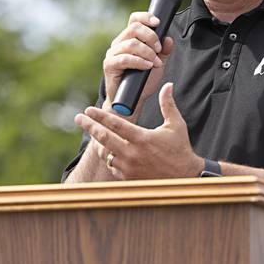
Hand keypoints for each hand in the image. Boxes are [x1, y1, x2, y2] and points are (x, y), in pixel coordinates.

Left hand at [74, 83, 202, 179]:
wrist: (184, 177)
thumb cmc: (180, 149)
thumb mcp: (176, 125)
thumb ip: (168, 104)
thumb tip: (168, 85)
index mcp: (142, 138)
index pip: (115, 124)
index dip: (100, 115)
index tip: (88, 109)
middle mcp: (132, 154)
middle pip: (104, 138)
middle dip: (89, 126)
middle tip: (78, 118)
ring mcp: (129, 168)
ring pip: (105, 153)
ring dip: (98, 143)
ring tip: (93, 134)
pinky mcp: (128, 178)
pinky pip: (112, 166)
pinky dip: (109, 158)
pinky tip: (109, 151)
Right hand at [103, 11, 174, 112]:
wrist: (132, 101)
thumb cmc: (143, 81)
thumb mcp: (158, 64)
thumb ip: (164, 51)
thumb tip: (168, 38)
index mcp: (129, 39)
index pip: (134, 20)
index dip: (145, 17)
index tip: (158, 22)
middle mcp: (119, 43)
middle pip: (134, 28)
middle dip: (151, 37)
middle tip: (159, 50)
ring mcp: (112, 53)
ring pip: (131, 43)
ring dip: (147, 52)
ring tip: (155, 63)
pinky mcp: (109, 65)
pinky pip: (124, 58)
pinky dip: (139, 61)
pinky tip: (148, 66)